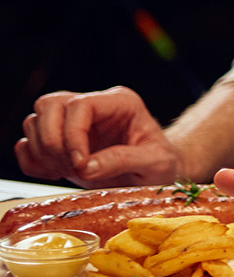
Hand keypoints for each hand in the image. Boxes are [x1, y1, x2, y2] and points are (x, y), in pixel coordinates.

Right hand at [15, 87, 181, 186]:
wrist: (156, 174)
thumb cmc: (163, 164)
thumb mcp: (157, 163)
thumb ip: (124, 160)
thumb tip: (86, 166)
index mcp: (120, 102)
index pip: (80, 105)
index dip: (73, 134)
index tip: (81, 164)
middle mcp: (94, 106)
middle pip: (49, 105)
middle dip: (53, 140)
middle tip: (72, 167)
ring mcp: (73, 122)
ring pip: (34, 121)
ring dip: (43, 150)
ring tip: (67, 170)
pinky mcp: (60, 141)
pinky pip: (27, 143)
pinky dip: (32, 161)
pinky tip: (55, 173)